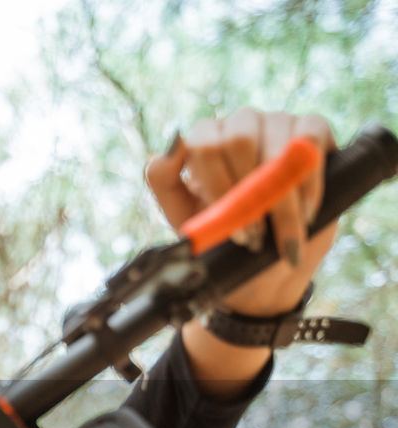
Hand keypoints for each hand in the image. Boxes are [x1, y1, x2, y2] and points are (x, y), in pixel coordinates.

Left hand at [145, 108, 337, 317]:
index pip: (204, 148)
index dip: (219, 189)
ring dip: (281, 198)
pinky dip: (309, 183)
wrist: (269, 258)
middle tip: (255, 237)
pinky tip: (306, 214)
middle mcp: (237, 123)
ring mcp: (275, 120)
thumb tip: (165, 149)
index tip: (232, 230)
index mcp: (203, 139)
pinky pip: (310, 142)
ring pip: (277, 145)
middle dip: (249, 195)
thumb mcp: (184, 213)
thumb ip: (164, 181)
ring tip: (283, 236)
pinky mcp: (312, 126)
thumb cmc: (222, 233)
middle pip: (239, 141)